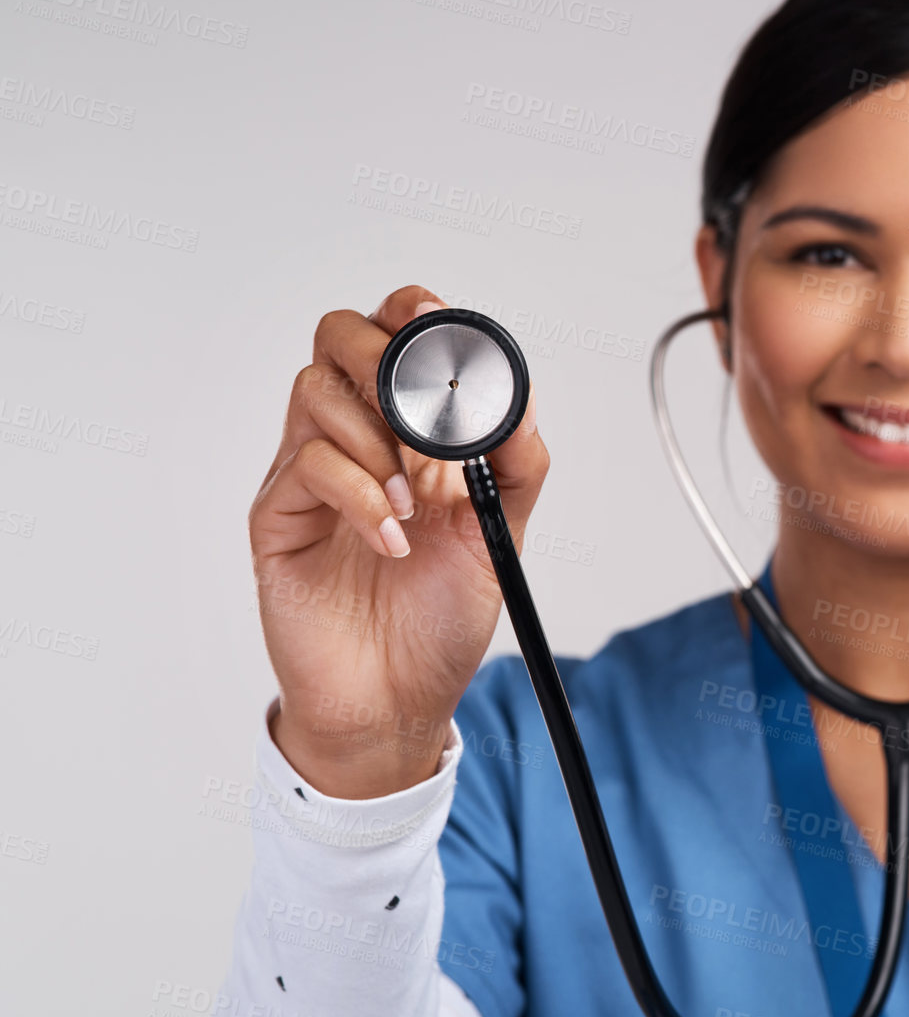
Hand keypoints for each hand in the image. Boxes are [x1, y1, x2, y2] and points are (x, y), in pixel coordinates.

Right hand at [248, 286, 550, 796]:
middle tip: (430, 435)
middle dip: (390, 366)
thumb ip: (517, 465)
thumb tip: (521, 402)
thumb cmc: (440, 617)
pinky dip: (361, 495)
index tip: (444, 337)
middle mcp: (355, 437)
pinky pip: (308, 463)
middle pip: (341, 336)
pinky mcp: (279, 515)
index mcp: (408, 429)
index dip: (416, 316)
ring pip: (317, 389)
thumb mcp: (499, 533)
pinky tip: (392, 542)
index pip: (396, 333)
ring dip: (379, 441)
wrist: (397, 701)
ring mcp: (310, 472)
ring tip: (416, 508)